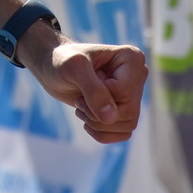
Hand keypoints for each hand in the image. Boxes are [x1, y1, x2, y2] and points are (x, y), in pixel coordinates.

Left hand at [24, 28, 147, 143]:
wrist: (54, 69)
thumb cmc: (63, 61)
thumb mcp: (74, 68)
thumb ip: (93, 90)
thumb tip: (110, 118)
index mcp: (133, 58)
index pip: (124, 93)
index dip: (98, 94)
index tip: (85, 78)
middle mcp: (138, 76)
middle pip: (128, 112)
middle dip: (97, 112)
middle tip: (80, 99)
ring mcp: (134, 95)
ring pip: (128, 125)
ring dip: (97, 123)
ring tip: (82, 105)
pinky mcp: (125, 111)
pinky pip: (123, 134)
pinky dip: (101, 133)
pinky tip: (87, 117)